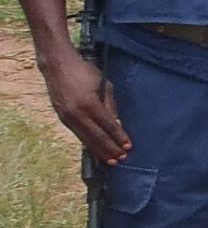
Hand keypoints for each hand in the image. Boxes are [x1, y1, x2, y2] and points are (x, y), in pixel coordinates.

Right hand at [43, 49, 129, 163]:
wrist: (58, 67)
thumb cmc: (85, 73)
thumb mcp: (104, 85)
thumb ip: (110, 105)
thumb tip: (118, 124)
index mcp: (90, 103)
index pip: (108, 125)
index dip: (119, 137)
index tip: (129, 147)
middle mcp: (77, 113)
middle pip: (97, 136)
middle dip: (110, 149)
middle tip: (122, 159)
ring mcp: (67, 117)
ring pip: (85, 138)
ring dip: (99, 151)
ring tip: (110, 160)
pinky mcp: (62, 118)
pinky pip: (78, 134)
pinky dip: (88, 143)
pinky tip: (96, 150)